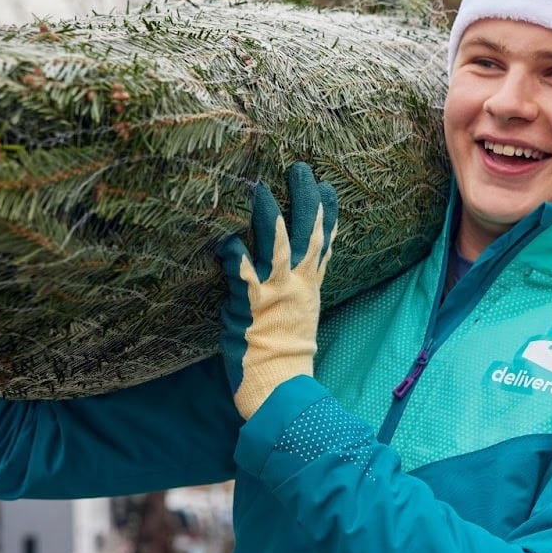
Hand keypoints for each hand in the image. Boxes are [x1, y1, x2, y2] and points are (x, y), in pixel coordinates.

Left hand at [217, 162, 337, 418]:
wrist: (279, 384)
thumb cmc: (285, 352)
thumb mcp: (302, 313)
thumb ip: (299, 285)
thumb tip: (296, 267)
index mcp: (309, 285)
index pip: (324, 241)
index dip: (328, 213)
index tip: (328, 186)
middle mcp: (295, 283)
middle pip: (307, 232)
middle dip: (305, 198)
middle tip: (300, 169)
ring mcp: (273, 292)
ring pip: (277, 245)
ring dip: (269, 216)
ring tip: (261, 189)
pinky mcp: (248, 305)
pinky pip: (240, 272)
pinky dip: (232, 253)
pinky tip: (224, 239)